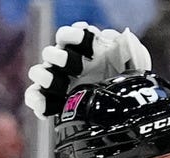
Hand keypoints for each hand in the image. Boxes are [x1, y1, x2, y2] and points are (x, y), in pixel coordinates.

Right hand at [24, 22, 151, 117]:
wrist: (126, 110)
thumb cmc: (126, 82)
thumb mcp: (134, 62)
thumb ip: (126, 46)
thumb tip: (111, 37)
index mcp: (82, 51)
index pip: (68, 36)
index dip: (73, 35)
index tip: (84, 38)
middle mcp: (67, 64)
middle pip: (51, 54)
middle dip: (59, 57)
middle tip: (72, 66)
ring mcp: (59, 82)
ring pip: (40, 72)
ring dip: (45, 76)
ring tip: (57, 85)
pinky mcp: (54, 102)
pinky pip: (36, 98)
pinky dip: (37, 102)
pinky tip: (43, 109)